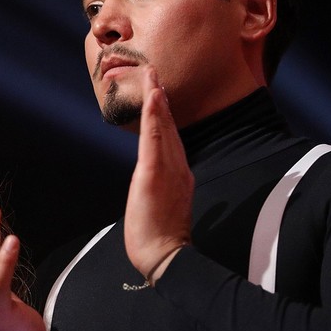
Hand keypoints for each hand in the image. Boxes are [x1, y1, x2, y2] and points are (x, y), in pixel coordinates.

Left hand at [123, 68, 192, 282]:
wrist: (164, 258)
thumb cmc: (161, 239)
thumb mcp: (165, 208)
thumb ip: (167, 192)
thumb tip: (166, 185)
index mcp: (178, 175)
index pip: (169, 138)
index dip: (165, 114)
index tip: (159, 92)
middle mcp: (176, 167)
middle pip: (168, 127)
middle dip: (161, 99)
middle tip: (154, 72)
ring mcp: (167, 170)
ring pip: (163, 128)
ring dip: (158, 100)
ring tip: (153, 77)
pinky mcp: (155, 175)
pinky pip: (155, 141)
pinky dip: (156, 118)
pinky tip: (155, 99)